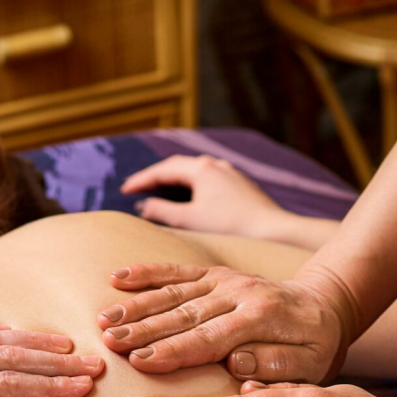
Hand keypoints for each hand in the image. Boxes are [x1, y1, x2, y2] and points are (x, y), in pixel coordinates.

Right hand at [97, 264, 347, 382]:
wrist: (325, 303)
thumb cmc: (315, 345)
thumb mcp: (313, 365)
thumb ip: (279, 367)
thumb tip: (239, 363)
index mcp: (261, 317)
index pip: (211, 337)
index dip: (174, 350)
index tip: (141, 361)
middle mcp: (239, 292)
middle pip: (183, 313)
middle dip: (143, 328)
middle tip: (109, 341)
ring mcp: (224, 279)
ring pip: (173, 292)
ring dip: (136, 305)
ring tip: (104, 319)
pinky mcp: (214, 272)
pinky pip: (176, 271)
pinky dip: (146, 272)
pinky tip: (116, 278)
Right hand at [122, 154, 290, 237]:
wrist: (272, 231)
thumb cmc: (230, 227)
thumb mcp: (189, 220)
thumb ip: (161, 211)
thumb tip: (143, 206)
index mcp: (201, 168)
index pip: (163, 170)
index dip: (141, 180)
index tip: (124, 191)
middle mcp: (216, 165)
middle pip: (178, 166)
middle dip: (156, 177)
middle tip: (137, 188)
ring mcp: (230, 174)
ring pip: (194, 172)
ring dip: (174, 180)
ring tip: (159, 191)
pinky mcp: (240, 186)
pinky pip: (207, 180)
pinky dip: (191, 187)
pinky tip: (190, 199)